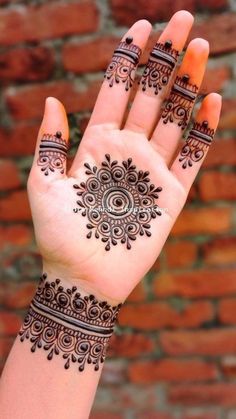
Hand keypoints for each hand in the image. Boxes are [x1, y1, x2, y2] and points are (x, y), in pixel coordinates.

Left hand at [27, 11, 220, 303]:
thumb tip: (54, 99)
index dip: (129, 57)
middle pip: (150, 95)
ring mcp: (152, 170)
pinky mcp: (172, 194)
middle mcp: (127, 151)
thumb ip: (49, 143)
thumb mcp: (43, 185)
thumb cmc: (59, 237)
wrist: (84, 279)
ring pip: (174, 118)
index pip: (117, 90)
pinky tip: (213, 101)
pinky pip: (192, 156)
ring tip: (200, 48)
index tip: (144, 25)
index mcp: (97, 144)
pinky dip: (202, 130)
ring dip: (188, 84)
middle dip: (166, 58)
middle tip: (184, 21)